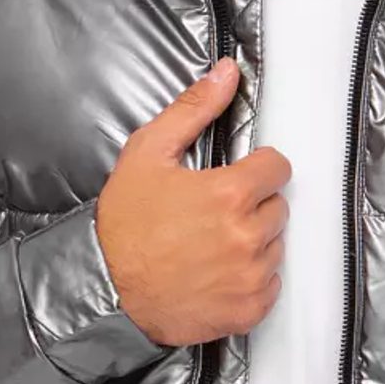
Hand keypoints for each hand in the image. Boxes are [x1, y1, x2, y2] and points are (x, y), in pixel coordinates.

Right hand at [95, 57, 292, 345]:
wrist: (106, 291)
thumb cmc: (124, 225)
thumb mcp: (148, 154)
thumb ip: (193, 110)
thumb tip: (227, 73)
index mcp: (229, 193)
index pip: (278, 168)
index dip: (257, 169)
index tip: (238, 178)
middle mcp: (246, 236)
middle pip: (278, 208)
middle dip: (253, 207)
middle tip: (214, 216)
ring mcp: (249, 276)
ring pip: (276, 247)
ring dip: (253, 244)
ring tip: (212, 246)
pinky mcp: (248, 309)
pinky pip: (271, 287)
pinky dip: (251, 281)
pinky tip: (218, 275)